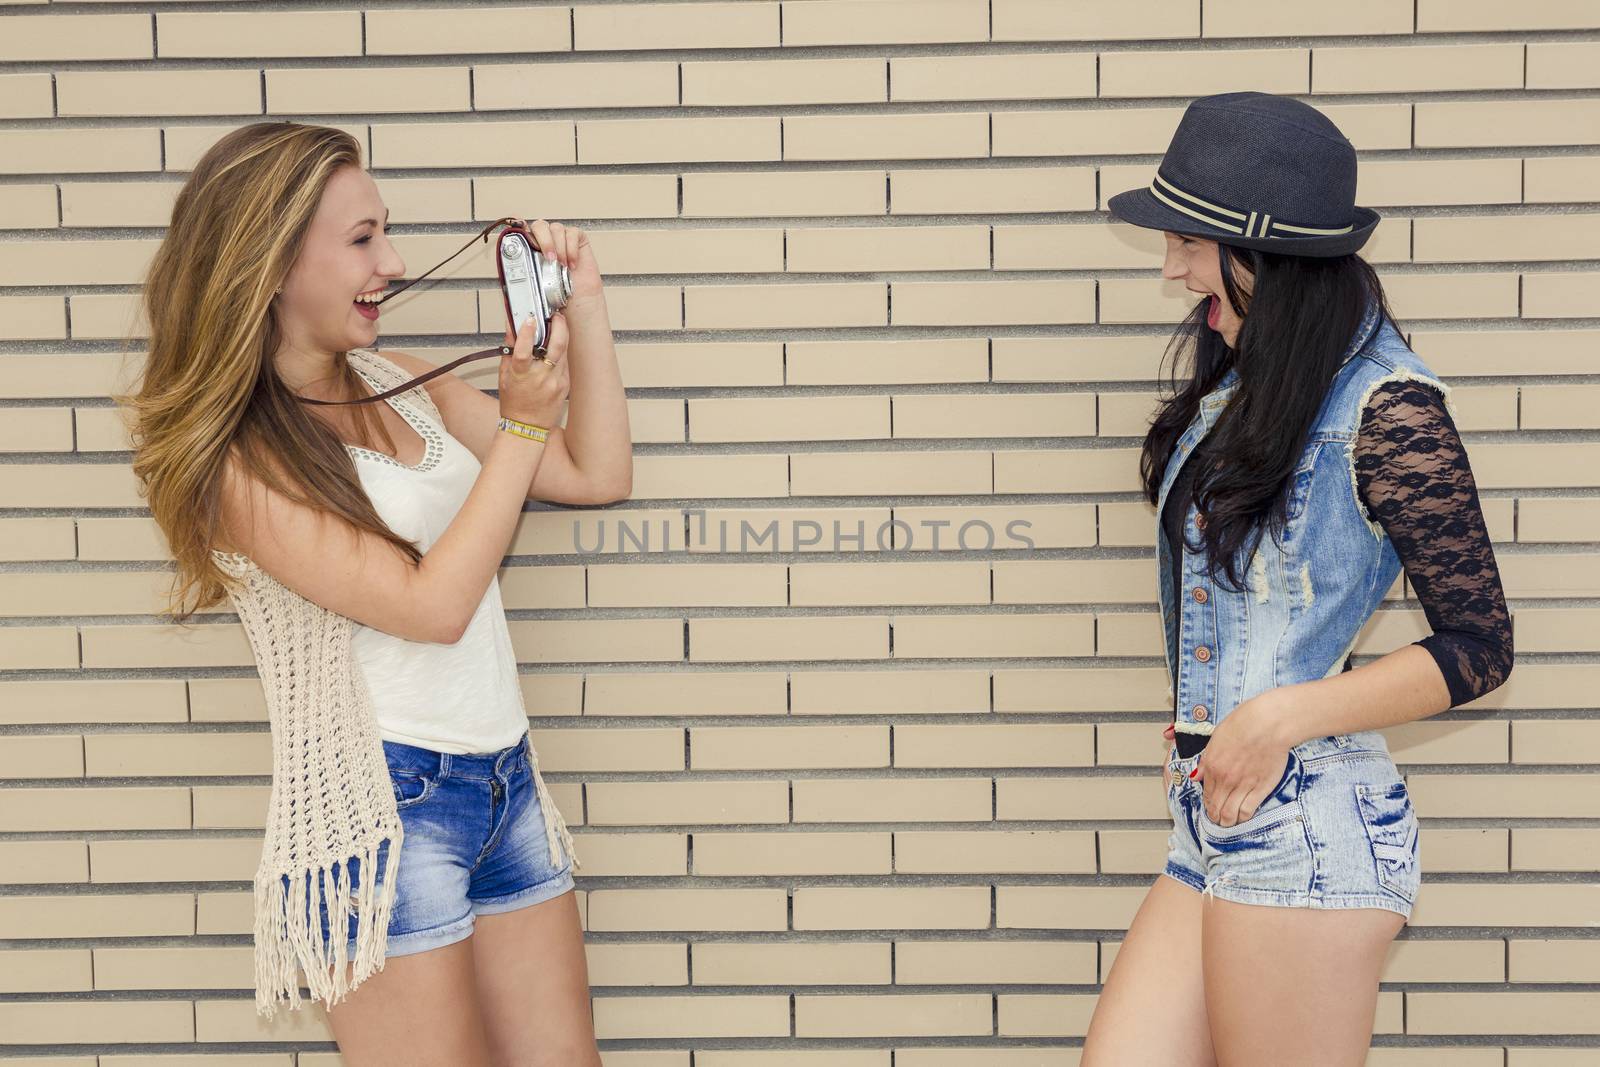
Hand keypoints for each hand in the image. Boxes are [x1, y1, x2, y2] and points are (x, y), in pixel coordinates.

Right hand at [498, 308, 569, 430]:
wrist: (527, 427)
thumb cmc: (514, 403)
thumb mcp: (504, 376)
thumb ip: (509, 351)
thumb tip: (511, 329)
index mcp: (521, 375)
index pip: (523, 350)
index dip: (526, 332)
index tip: (529, 318)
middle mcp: (541, 378)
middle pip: (556, 346)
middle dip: (559, 325)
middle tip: (556, 316)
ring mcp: (556, 382)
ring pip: (564, 351)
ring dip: (561, 336)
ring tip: (556, 327)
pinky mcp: (566, 385)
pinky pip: (565, 363)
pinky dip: (561, 353)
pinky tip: (555, 350)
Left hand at [504, 217, 603, 314]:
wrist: (580, 301)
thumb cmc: (560, 295)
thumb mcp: (536, 289)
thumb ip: (525, 278)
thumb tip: (510, 278)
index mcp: (532, 250)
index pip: (523, 231)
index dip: (521, 227)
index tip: (522, 232)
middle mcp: (545, 242)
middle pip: (539, 226)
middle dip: (544, 241)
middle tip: (550, 258)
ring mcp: (561, 239)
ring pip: (556, 228)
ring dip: (559, 247)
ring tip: (562, 265)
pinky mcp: (577, 239)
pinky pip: (573, 233)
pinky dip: (572, 248)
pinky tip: (572, 263)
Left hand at [1191, 691, 1295, 827]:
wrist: (1268, 724)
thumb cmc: (1243, 725)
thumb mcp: (1216, 738)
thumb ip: (1206, 760)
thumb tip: (1195, 776)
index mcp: (1211, 766)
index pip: (1206, 794)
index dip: (1208, 804)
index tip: (1210, 807)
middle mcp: (1224, 779)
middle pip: (1215, 808)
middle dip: (1215, 817)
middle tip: (1217, 820)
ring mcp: (1242, 785)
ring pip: (1229, 815)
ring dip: (1227, 822)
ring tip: (1229, 822)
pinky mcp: (1261, 789)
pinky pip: (1247, 811)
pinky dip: (1243, 818)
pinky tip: (1243, 816)